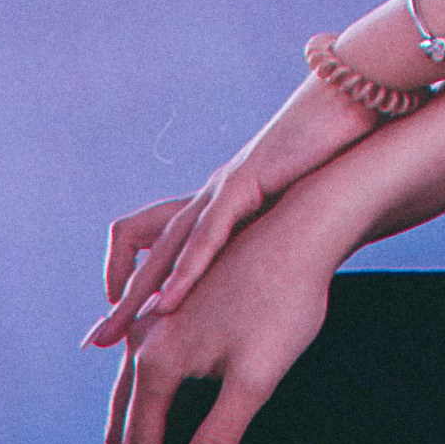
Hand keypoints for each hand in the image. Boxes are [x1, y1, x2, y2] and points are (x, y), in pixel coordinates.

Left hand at [86, 71, 361, 352]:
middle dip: (122, 300)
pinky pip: (206, 234)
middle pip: (144, 250)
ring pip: (164, 247)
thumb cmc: (326, 154)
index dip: (132, 276)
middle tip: (97, 341)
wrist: (347, 102)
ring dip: (138, 292)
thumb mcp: (288, 203)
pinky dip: (185, 269)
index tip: (129, 321)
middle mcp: (207, 195)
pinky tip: (170, 300)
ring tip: (118, 330)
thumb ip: (268, 231)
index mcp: (214, 202)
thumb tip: (263, 271)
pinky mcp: (243, 183)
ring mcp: (221, 188)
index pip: (152, 239)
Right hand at [105, 200, 336, 443]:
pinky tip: (147, 424)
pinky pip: (140, 374)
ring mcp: (154, 325)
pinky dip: (136, 412)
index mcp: (158, 362)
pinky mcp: (173, 312)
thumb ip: (217, 440)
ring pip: (125, 400)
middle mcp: (144, 342)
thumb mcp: (257, 379)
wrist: (300, 226)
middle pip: (121, 428)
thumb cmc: (287, 303)